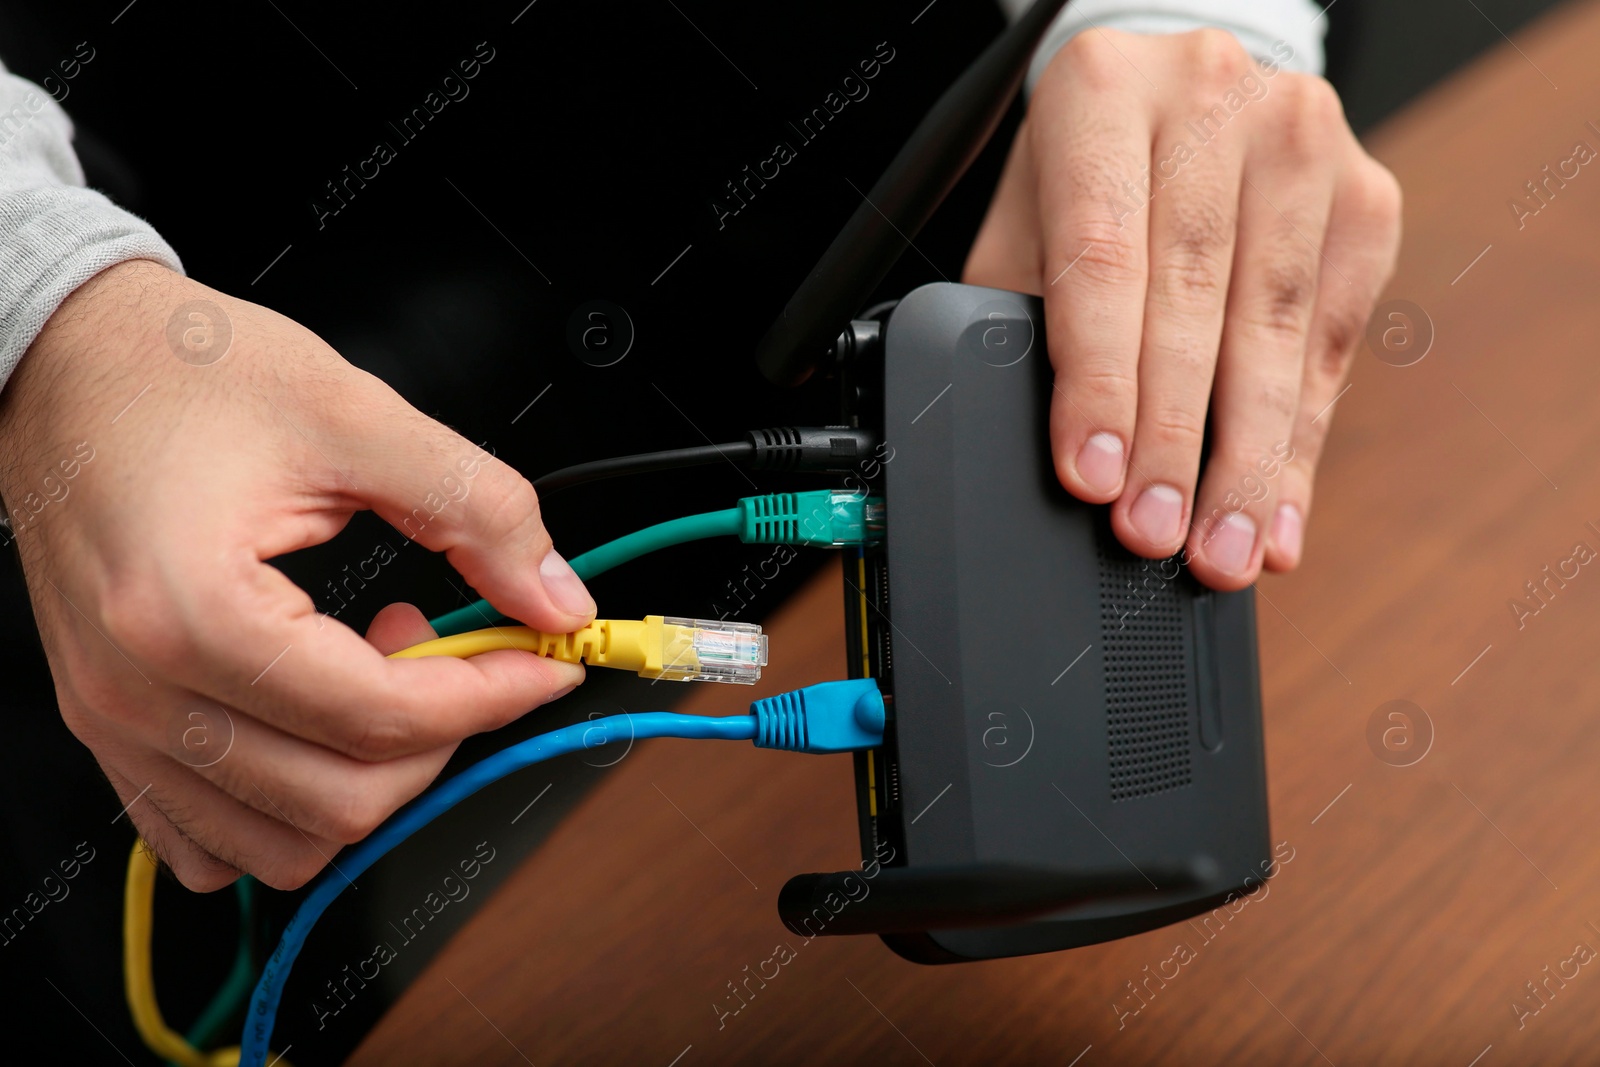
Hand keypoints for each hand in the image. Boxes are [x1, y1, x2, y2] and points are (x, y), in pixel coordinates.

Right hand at [0, 260, 594, 890]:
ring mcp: (111, 721)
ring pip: (280, 843)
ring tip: (375, 667)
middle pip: (338, 802)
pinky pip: (208, 838)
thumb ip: (478, 511)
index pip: (381, 719)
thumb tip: (555, 598)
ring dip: (366, 776)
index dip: (492, 693)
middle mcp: (135, 690)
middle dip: (436, 740)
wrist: (68, 356)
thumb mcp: (357, 416)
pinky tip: (315, 718)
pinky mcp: (106, 726)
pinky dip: (287, 807)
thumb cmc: (180, 371)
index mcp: (192, 612)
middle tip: (455, 652)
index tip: (544, 660)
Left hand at [964, 28, 1400, 589]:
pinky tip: (1279, 511)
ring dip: (1250, 459)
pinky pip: (1334, 339)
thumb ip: (1025, 315)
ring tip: (1225, 549)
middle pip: (1196, 296)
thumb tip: (1056, 449)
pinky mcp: (1366, 193)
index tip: (1094, 476)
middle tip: (1155, 533)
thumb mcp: (1030, 220)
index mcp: (1102, 93)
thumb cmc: (1088, 177)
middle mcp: (1210, 97)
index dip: (1100, 378)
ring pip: (1278, 325)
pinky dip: (1303, 441)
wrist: (1179, 97)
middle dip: (1174, 437)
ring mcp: (1302, 139)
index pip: (1104, 256)